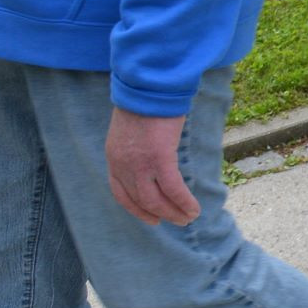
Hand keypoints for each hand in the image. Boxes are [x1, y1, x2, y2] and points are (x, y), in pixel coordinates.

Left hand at [107, 108, 199, 226]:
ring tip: (188, 217)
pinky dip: (183, 201)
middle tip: (176, 221)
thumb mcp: (130, 128)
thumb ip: (135, 144)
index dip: (136, 209)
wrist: (148, 86)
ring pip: (155, 200)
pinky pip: (173, 188)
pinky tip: (194, 208)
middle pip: (140, 201)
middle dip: (159, 214)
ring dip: (173, 212)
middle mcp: (123, 166)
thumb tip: (151, 152)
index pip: (121, 193)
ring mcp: (139, 164)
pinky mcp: (159, 159)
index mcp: (114, 158)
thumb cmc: (143, 101)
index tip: (151, 218)